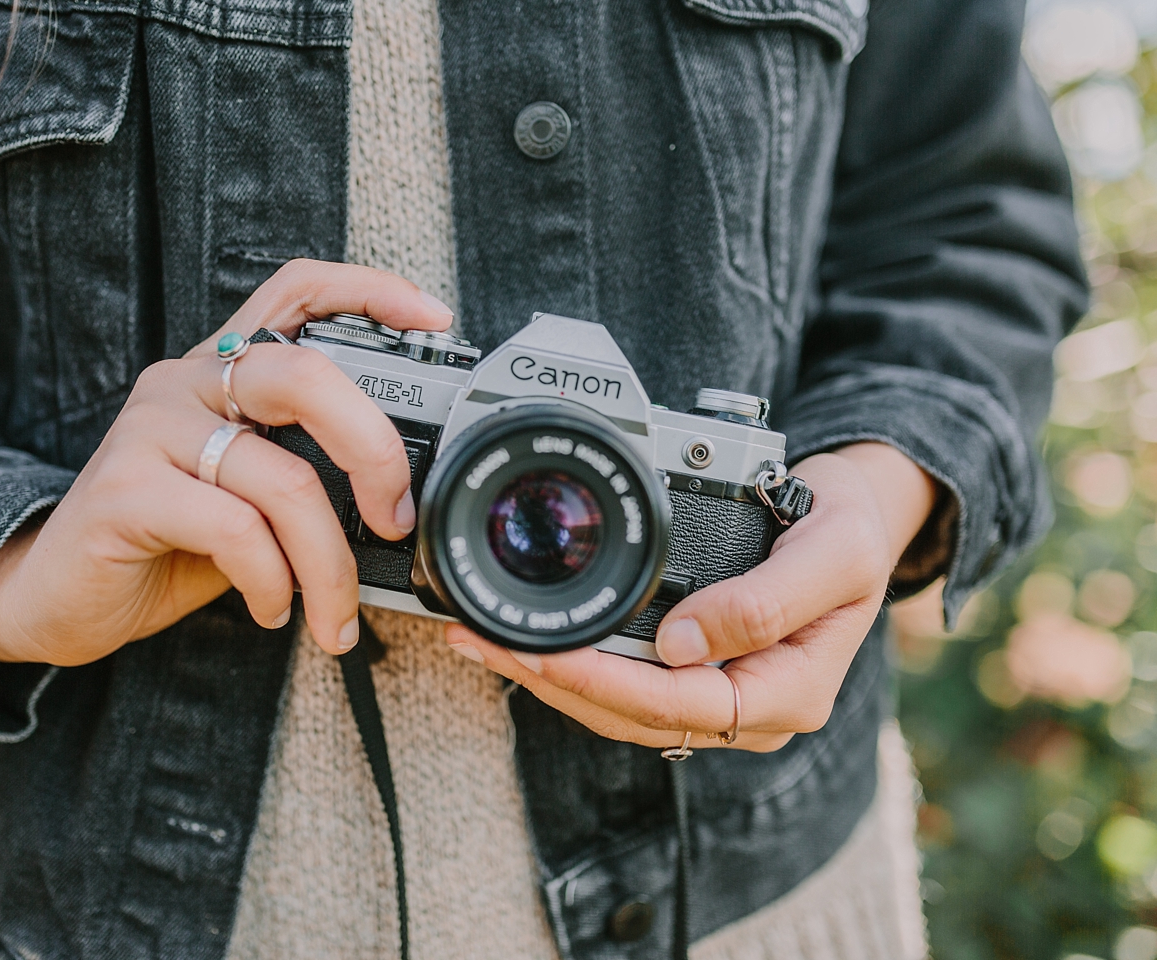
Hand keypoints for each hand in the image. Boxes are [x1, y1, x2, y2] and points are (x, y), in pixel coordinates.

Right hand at [0, 259, 454, 665]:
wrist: (57, 596)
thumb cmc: (166, 545)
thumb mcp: (249, 500)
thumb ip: (306, 477)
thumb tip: (402, 505)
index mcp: (220, 371)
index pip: (296, 292)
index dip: (369, 290)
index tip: (436, 318)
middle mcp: (185, 382)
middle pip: (304, 374)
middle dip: (373, 449)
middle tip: (399, 517)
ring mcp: (150, 430)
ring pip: (283, 478)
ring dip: (329, 564)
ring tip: (333, 615)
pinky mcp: (125, 490)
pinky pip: (237, 531)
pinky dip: (274, 583)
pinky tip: (272, 610)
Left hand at [445, 443, 937, 752]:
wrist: (856, 513)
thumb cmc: (850, 527)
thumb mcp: (834, 552)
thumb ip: (767, 601)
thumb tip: (680, 643)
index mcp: (789, 691)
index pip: (680, 705)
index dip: (604, 683)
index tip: (542, 653)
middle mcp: (751, 709)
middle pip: (633, 714)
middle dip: (552, 681)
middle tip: (480, 640)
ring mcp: (719, 696)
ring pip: (619, 706)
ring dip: (547, 676)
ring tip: (480, 639)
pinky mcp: (694, 674)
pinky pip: (623, 682)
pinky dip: (570, 662)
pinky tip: (525, 641)